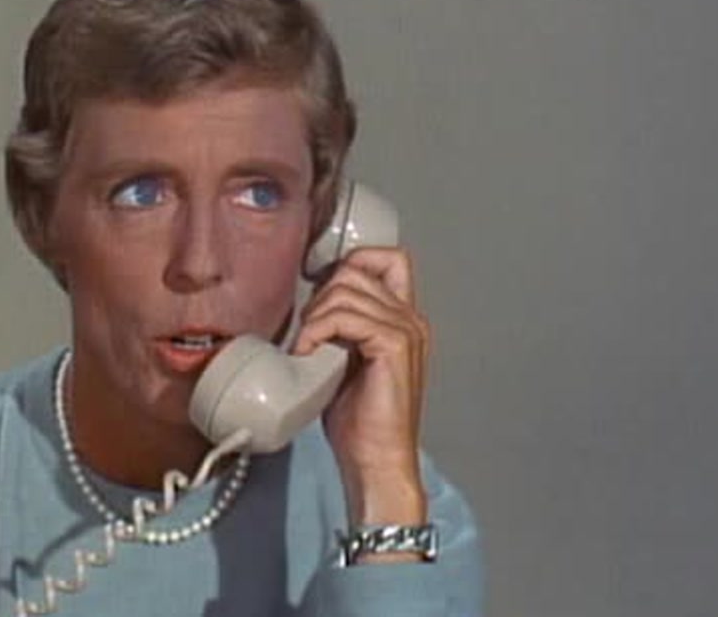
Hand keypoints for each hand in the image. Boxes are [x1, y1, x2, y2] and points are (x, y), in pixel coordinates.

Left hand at [291, 246, 430, 527]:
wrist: (376, 460)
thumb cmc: (360, 422)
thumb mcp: (346, 361)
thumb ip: (341, 329)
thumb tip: (309, 308)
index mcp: (404, 319)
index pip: (387, 258)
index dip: (351, 263)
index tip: (319, 293)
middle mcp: (411, 319)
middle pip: (358, 269)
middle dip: (322, 294)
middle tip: (307, 331)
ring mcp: (406, 330)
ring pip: (347, 289)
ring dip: (315, 315)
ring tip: (305, 346)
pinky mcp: (394, 346)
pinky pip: (346, 316)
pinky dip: (318, 329)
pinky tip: (307, 353)